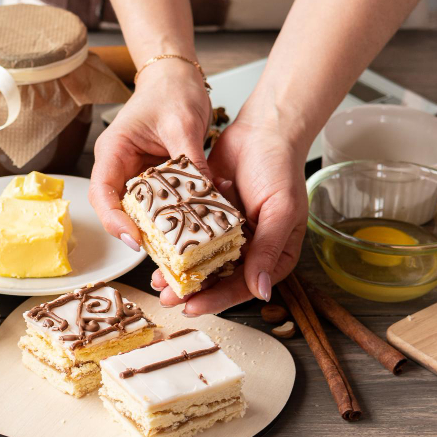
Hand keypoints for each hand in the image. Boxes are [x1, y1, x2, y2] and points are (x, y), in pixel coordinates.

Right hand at [89, 59, 211, 251]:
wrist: (177, 76)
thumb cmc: (172, 90)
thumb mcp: (183, 124)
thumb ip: (190, 160)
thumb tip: (205, 195)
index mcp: (114, 150)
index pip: (103, 193)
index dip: (113, 220)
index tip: (133, 238)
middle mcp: (119, 165)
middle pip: (116, 208)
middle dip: (136, 230)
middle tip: (161, 250)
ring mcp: (135, 172)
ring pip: (138, 209)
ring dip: (156, 226)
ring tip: (178, 243)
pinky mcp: (153, 177)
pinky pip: (158, 202)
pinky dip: (172, 213)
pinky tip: (192, 221)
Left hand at [151, 118, 308, 314]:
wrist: (262, 130)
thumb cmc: (281, 169)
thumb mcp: (281, 211)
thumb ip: (269, 250)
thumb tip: (260, 291)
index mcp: (272, 255)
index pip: (243, 286)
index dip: (217, 299)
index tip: (192, 307)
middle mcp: (249, 248)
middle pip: (218, 278)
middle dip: (191, 289)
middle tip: (165, 297)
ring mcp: (226, 232)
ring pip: (200, 259)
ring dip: (179, 269)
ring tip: (156, 278)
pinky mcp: (207, 215)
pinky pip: (189, 234)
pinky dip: (174, 242)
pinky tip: (156, 248)